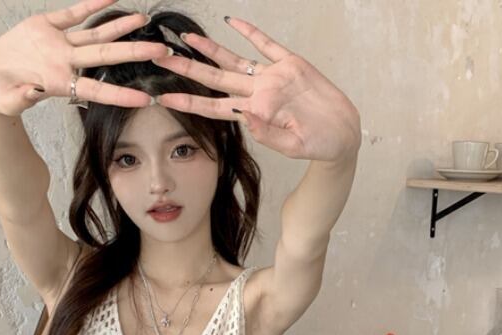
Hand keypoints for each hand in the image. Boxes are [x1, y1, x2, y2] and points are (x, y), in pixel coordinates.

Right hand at [0, 0, 169, 116]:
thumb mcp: (5, 100)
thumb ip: (20, 98)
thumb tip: (32, 93)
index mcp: (60, 84)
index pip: (97, 91)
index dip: (121, 95)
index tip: (146, 100)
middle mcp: (66, 62)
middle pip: (106, 57)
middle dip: (135, 53)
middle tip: (163, 51)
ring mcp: (59, 44)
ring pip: (96, 33)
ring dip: (120, 27)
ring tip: (144, 20)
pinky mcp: (47, 25)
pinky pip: (74, 12)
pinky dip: (92, 3)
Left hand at [152, 17, 360, 162]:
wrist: (342, 134)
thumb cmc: (318, 144)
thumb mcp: (294, 145)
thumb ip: (269, 133)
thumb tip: (247, 116)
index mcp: (255, 114)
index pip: (214, 107)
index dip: (188, 101)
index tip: (163, 96)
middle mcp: (258, 93)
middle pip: (215, 79)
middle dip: (186, 68)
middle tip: (159, 58)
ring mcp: (273, 77)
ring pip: (234, 59)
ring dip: (209, 49)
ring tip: (186, 38)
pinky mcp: (290, 63)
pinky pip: (265, 43)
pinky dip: (248, 31)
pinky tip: (231, 22)